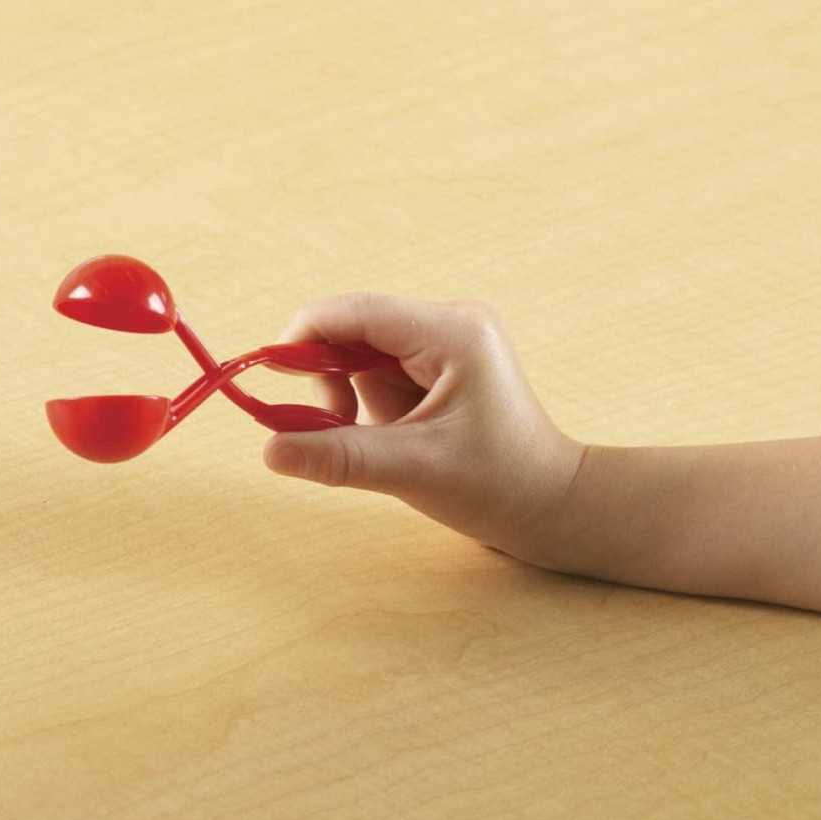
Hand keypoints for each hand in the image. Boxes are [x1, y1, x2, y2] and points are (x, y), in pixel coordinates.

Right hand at [263, 291, 586, 564]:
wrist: (553, 508)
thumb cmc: (499, 487)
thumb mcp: (412, 471)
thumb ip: (338, 456)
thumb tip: (270, 451)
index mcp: (453, 332)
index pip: (357, 312)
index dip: (303, 338)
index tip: (267, 375)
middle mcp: (452, 323)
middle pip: (356, 332)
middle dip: (333, 380)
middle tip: (331, 430)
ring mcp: (449, 342)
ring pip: (364, 356)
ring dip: (354, 399)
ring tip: (384, 445)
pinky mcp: (444, 366)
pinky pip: (383, 373)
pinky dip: (372, 406)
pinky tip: (396, 439)